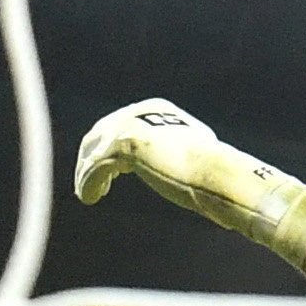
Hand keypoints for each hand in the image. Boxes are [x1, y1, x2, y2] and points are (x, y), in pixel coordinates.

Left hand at [74, 98, 305, 252]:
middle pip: (100, 134)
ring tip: (87, 193)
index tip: (107, 169)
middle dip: (90, 159)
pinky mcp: (122, 145)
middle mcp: (139, 112)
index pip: (122, 124)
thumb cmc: (214, 171)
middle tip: (89, 181)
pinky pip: (95, 167)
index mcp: (158, 108)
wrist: (218, 174)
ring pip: (94, 151)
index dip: (109, 146)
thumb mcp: (193, 154)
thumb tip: (183, 171)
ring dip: (87, 173)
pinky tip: (88, 197)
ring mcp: (129, 126)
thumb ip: (178, 154)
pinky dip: (89, 183)